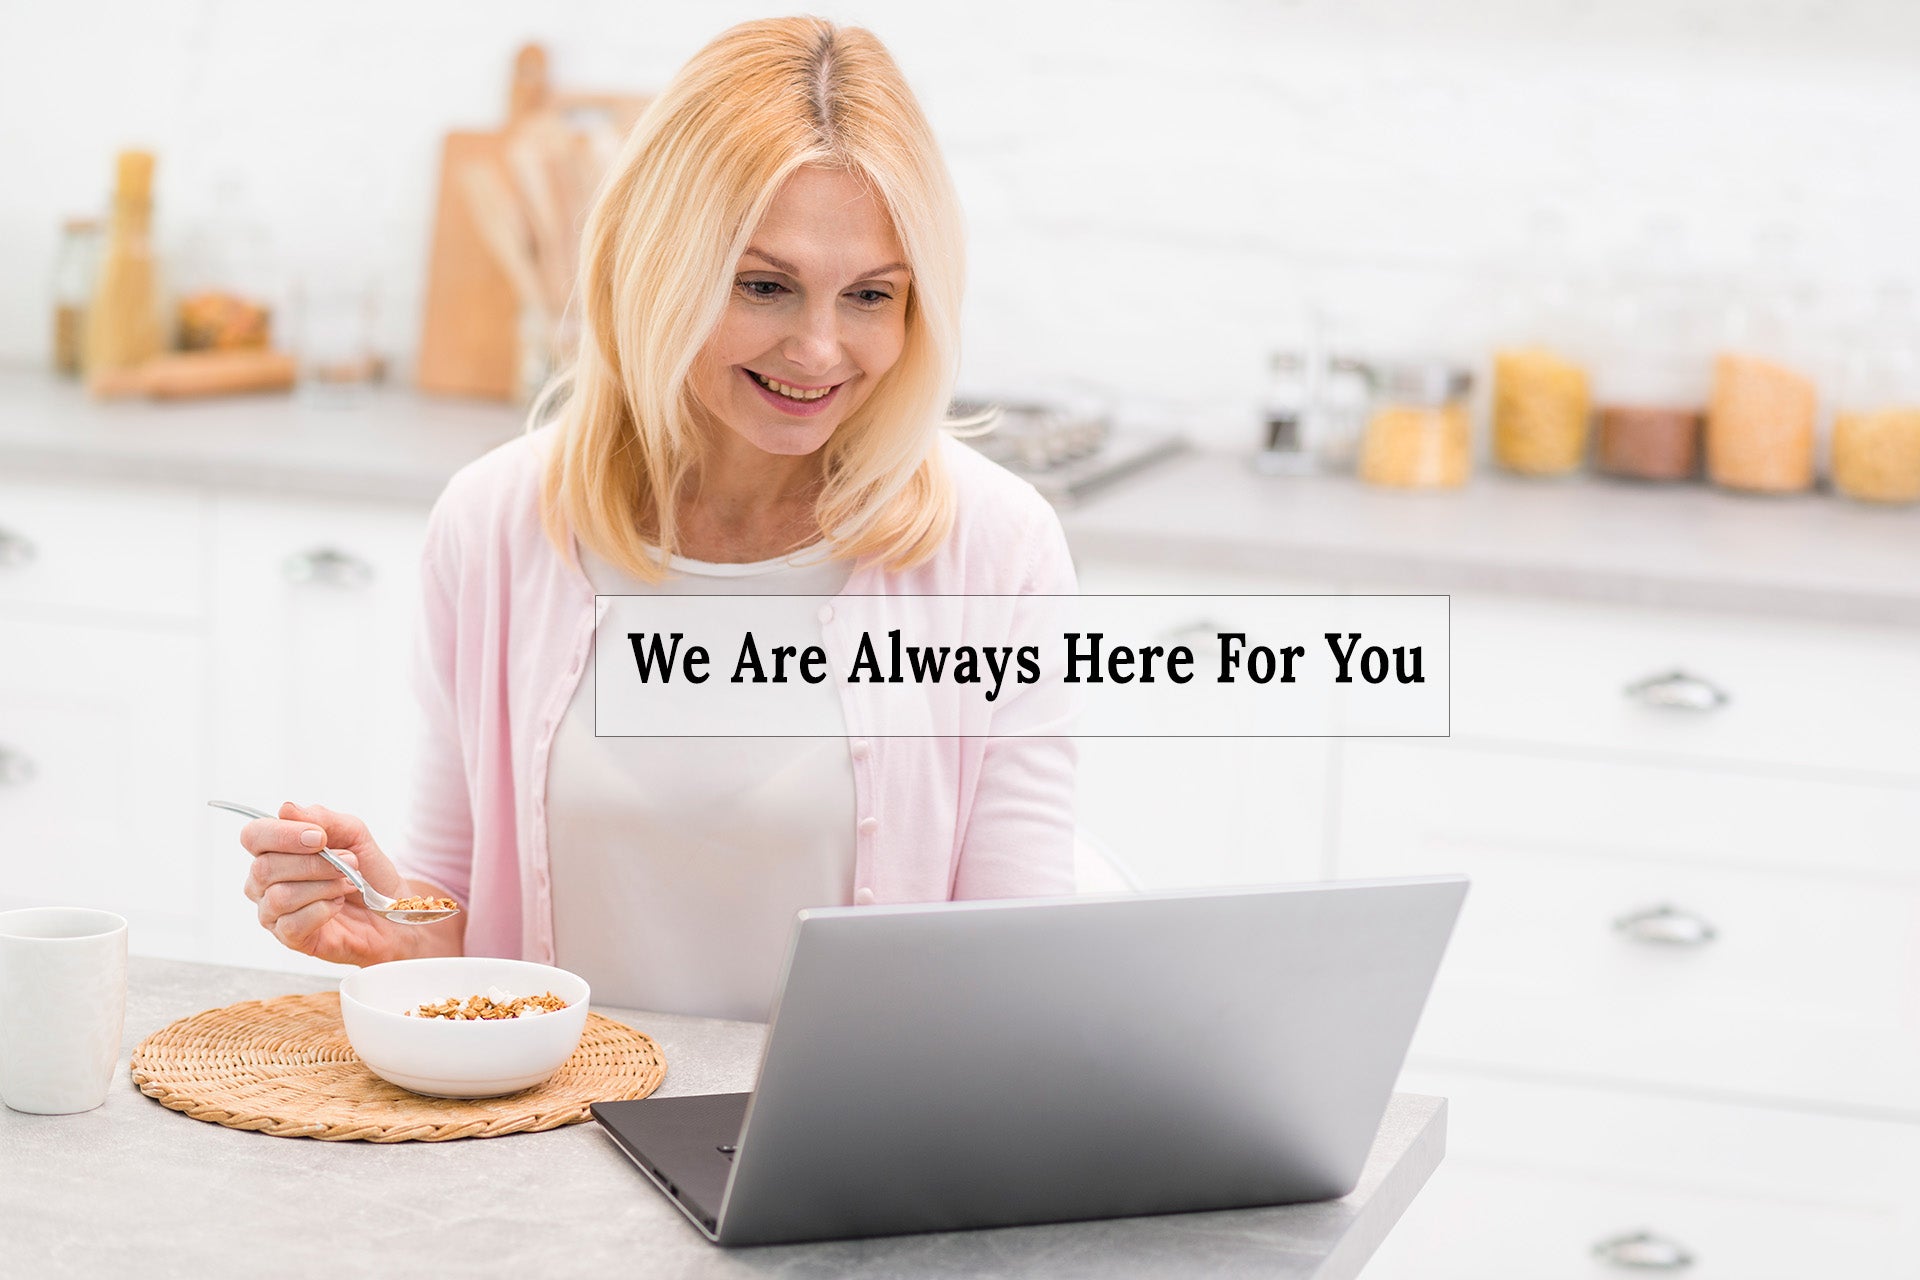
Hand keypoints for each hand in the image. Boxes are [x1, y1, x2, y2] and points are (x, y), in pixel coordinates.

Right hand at [239, 801, 411, 966]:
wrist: (393, 910)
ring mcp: (273, 912)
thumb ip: (323, 819)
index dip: (282, 835)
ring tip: (348, 884)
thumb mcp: (354, 835)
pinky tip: (338, 905)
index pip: (253, 836)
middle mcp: (265, 882)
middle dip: (315, 864)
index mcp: (275, 851)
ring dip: (324, 886)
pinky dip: (323, 910)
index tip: (320, 838)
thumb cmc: (368, 872)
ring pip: (280, 896)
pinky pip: (292, 923)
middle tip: (349, 863)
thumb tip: (286, 809)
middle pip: (265, 868)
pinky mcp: (289, 937)